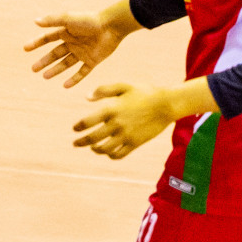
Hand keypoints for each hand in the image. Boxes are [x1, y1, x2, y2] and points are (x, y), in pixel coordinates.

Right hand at [25, 7, 129, 86]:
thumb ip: (52, 21)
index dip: (36, 43)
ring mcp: (82, 53)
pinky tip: (65, 85)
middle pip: (55, 54)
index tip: (25, 49)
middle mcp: (73, 43)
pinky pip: (81, 72)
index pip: (47, 39)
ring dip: (55, 70)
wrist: (111, 26)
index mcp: (66, 32)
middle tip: (33, 69)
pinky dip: (74, 79)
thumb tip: (35, 21)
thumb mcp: (69, 19)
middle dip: (44, 61)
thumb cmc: (89, 20)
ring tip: (44, 77)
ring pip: (66, 64)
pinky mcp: (92, 61)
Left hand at [73, 78, 217, 159]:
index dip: (79, 127)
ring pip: (105, 149)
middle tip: (75, 143)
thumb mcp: (123, 86)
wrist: (166, 104)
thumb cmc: (144, 92)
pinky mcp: (135, 143)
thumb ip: (103, 90)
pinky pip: (120, 154)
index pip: (88, 121)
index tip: (75, 129)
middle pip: (93, 138)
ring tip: (93, 148)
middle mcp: (117, 124)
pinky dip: (111, 155)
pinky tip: (108, 153)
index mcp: (111, 109)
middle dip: (81, 142)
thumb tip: (86, 97)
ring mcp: (126, 135)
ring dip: (96, 149)